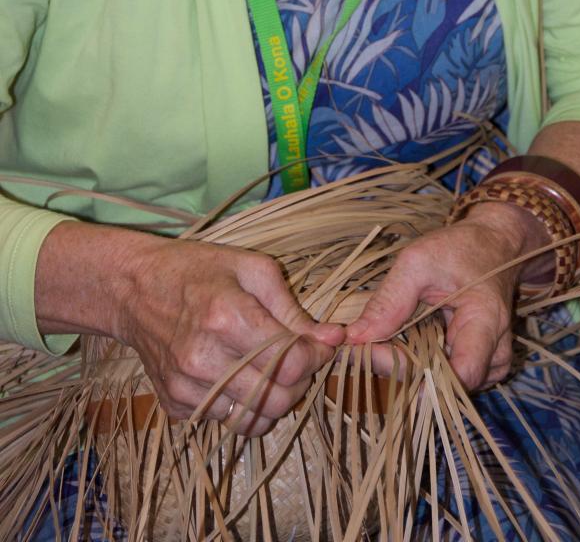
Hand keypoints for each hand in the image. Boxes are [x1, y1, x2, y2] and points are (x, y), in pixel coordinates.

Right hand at [117, 236, 343, 435]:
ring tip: (270, 371)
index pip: (291, 362)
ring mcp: (186, 385)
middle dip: (300, 382)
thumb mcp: (251, 268)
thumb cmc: (197, 269)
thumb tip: (335, 338)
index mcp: (227, 317)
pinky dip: (242, 405)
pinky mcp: (174, 403)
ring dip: (274, 400)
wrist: (134, 288)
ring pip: (253, 419)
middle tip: (297, 360)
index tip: (320, 345)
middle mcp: (204, 358)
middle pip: (277, 398)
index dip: (317, 357)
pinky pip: (225, 420)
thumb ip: (293, 308)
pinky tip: (238, 375)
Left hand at [345, 202, 546, 390]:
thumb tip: (355, 338)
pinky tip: (404, 340)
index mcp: (487, 324)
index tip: (370, 351)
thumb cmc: (460, 248)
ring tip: (382, 338)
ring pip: (440, 384)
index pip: (457, 376)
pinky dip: (419, 362)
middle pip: (442, 384)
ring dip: (407, 367)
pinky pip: (444, 376)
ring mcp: (489, 364)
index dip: (411, 374)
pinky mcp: (479, 366)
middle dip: (398, 367)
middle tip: (362, 342)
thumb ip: (390, 300)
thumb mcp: (419, 261)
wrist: (493, 245)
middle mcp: (494, 353)